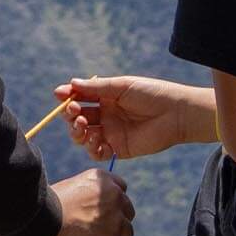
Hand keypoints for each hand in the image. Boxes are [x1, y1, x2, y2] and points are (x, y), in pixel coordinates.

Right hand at [36, 167, 134, 235]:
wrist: (44, 225)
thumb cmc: (49, 208)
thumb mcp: (72, 189)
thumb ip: (90, 196)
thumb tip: (97, 210)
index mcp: (103, 179)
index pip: (120, 188)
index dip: (112, 202)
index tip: (103, 210)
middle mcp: (115, 196)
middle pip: (127, 209)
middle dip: (117, 218)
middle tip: (100, 228)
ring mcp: (116, 220)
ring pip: (126, 230)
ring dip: (115, 235)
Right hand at [53, 76, 206, 160]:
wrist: (176, 114)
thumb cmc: (151, 94)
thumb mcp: (122, 86)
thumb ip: (96, 88)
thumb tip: (71, 83)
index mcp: (106, 97)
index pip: (80, 98)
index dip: (68, 97)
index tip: (59, 95)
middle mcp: (105, 115)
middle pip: (77, 118)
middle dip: (70, 115)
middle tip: (73, 111)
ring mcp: (111, 132)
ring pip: (83, 136)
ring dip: (77, 131)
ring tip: (83, 126)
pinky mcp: (118, 149)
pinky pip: (97, 151)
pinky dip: (91, 147)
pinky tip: (95, 139)